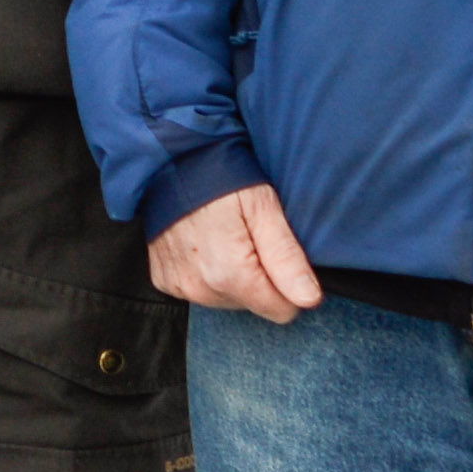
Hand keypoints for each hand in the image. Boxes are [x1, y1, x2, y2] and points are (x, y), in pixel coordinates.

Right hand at [152, 184, 322, 323]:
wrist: (167, 161)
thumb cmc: (220, 179)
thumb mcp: (263, 207)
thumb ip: (286, 257)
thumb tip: (309, 299)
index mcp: (229, 274)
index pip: (282, 310)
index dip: (287, 283)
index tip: (276, 251)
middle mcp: (200, 288)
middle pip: (253, 304)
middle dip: (257, 277)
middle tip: (247, 236)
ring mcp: (178, 286)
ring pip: (227, 299)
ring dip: (231, 275)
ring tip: (222, 236)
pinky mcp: (163, 280)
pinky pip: (200, 290)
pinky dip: (205, 272)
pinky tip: (202, 243)